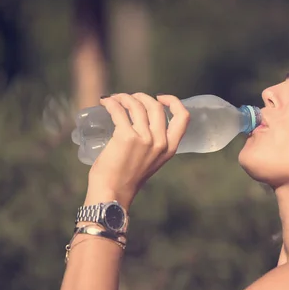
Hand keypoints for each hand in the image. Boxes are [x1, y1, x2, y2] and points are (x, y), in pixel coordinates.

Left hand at [85, 93, 189, 207]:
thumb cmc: (128, 178)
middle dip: (141, 97)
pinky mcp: (126, 137)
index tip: (160, 98)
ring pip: (137, 105)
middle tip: (129, 98)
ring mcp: (144, 139)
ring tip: (114, 100)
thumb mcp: (152, 160)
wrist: (113, 193)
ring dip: (124, 97)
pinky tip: (106, 103)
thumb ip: (153, 144)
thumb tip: (142, 122)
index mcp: (170, 148)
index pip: (183, 117)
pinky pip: (119, 111)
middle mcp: (160, 142)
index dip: (173, 102)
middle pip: (156, 106)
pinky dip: (111, 103)